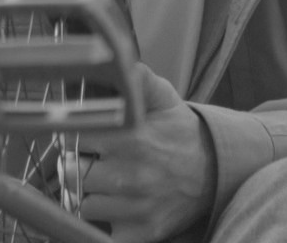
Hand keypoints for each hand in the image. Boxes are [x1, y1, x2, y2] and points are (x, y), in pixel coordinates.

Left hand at [75, 65, 214, 242]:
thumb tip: (116, 61)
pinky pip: (99, 234)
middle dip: (74, 165)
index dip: (72, 134)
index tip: (80, 134)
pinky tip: (109, 209)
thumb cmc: (180, 133)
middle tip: (86, 160)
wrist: (216, 172)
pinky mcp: (141, 233)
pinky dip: (99, 224)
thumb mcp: (163, 98)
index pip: (74, 137)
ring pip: (81, 204)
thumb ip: (137, 79)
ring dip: (85, 195)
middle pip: (70, 173)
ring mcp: (135, 209)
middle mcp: (131, 176)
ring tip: (100, 184)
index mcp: (132, 139)